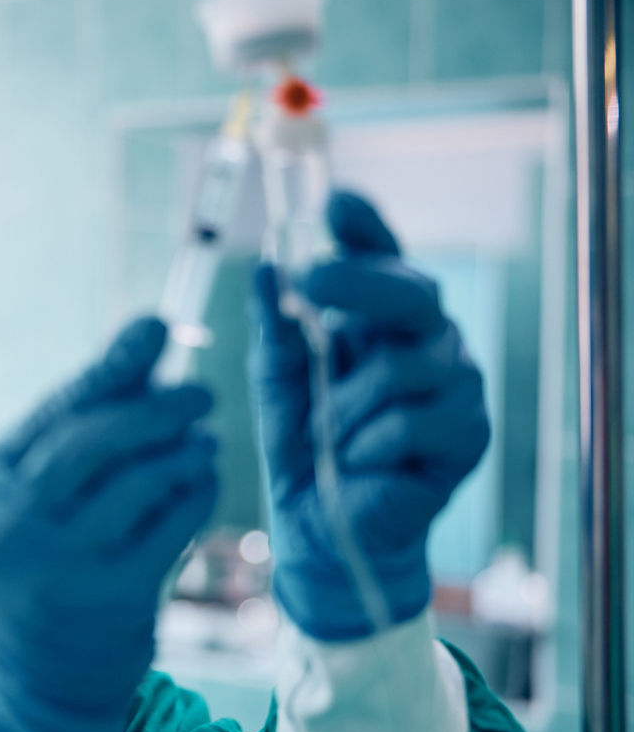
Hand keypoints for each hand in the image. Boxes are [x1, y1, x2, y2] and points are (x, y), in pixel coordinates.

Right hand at [0, 317, 217, 731]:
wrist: (38, 683)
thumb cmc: (48, 570)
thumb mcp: (43, 503)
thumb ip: (82, 431)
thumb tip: (143, 347)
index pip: (55, 413)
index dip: (111, 366)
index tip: (156, 324)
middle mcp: (11, 525)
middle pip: (93, 439)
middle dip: (156, 405)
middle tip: (201, 392)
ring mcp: (58, 564)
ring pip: (138, 478)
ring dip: (183, 448)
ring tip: (204, 441)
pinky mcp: (110, 597)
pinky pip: (170, 523)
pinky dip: (197, 490)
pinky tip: (203, 479)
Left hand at [249, 192, 489, 639]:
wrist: (319, 527)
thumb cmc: (302, 445)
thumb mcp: (275, 379)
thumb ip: (275, 326)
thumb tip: (265, 266)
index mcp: (380, 320)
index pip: (384, 257)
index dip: (366, 227)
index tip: (334, 203)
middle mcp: (426, 342)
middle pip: (414, 291)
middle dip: (361, 283)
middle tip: (312, 284)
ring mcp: (456, 387)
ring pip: (406, 366)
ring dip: (346, 403)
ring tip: (325, 434)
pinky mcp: (466, 438)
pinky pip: (414, 421)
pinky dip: (368, 440)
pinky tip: (354, 459)